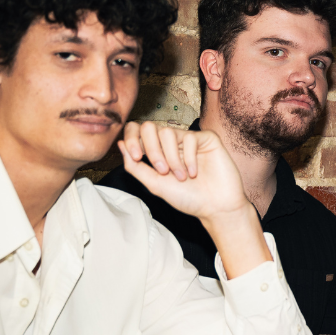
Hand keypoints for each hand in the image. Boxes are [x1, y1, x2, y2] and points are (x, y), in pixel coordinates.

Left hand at [119, 122, 247, 220]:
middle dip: (152, 150)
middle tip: (162, 171)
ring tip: (182, 176)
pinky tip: (195, 173)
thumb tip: (120, 144)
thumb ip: (135, 166)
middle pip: (150, 127)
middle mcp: (173, 143)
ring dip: (172, 158)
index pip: (138, 132)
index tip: (138, 158)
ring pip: (168, 132)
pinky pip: (190, 138)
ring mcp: (190, 139)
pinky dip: (189, 158)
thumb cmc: (187, 198)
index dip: (133, 139)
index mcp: (158, 151)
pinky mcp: (207, 139)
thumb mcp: (155, 184)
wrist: (215, 207)